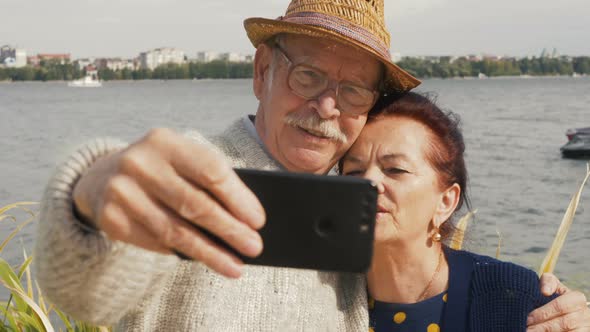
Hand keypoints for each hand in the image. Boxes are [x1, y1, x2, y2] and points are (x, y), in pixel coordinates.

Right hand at [73, 128, 265, 277]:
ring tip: (236, 267)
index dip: (237, 198)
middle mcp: (139, 163)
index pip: (210, 170)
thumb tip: (247, 220)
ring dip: (211, 253)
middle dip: (229, 230)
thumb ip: (209, 181)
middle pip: (195, 204)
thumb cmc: (161, 169)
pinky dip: (184, 253)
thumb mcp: (181, 161)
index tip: (258, 221)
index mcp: (164, 141)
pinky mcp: (112, 219)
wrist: (102, 176)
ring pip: (176, 232)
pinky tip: (206, 260)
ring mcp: (122, 192)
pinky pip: (157, 242)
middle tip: (254, 247)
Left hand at [527, 273, 589, 330]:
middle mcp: (585, 314)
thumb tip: (545, 291)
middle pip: (564, 323)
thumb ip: (548, 282)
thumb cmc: (555, 297)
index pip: (560, 306)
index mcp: (577, 299)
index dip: (542, 313)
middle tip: (528, 329)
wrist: (567, 311)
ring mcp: (585, 327)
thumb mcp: (553, 286)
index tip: (528, 318)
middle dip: (543, 327)